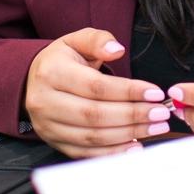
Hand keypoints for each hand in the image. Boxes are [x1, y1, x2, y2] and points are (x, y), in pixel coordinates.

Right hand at [23, 28, 172, 157]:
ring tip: (155, 127)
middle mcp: (45, 102)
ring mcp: (48, 126)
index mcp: (52, 72)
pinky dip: (112, 153)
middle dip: (132, 115)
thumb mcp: (77, 40)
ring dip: (128, 134)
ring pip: (92, 136)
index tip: (155, 93)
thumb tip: (117, 49)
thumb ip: (98, 40)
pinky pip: (86, 153)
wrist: (33, 81)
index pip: (95, 86)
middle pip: (94, 114)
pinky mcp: (54, 142)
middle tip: (160, 113)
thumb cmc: (62, 60)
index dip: (128, 91)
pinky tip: (135, 146)